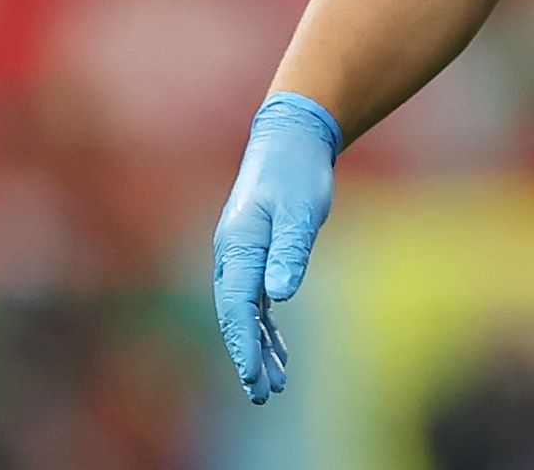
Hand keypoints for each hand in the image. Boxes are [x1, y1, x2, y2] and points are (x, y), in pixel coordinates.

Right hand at [212, 92, 340, 403]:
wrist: (291, 139)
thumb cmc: (297, 172)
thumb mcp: (301, 210)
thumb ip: (290, 251)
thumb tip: (279, 296)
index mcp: (238, 245)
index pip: (237, 306)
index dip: (243, 345)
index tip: (253, 377)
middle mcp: (232, 255)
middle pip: (236, 317)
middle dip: (248, 357)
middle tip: (263, 395)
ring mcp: (241, 256)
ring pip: (246, 313)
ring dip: (258, 348)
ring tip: (273, 386)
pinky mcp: (256, 255)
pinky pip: (256, 301)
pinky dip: (265, 328)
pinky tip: (278, 353)